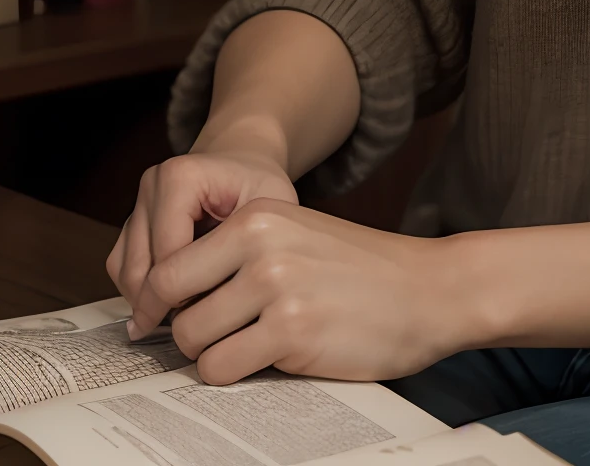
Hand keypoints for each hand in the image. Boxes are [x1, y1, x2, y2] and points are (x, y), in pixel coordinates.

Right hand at [108, 144, 299, 334]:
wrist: (241, 159)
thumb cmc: (257, 184)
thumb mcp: (270, 207)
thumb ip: (247, 247)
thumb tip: (219, 307)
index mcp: (181, 177)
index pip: (169, 256)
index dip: (188, 293)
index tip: (212, 313)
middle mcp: (151, 186)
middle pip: (141, 268)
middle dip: (164, 304)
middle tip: (195, 329)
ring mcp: (136, 203)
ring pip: (124, 272)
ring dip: (148, 302)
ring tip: (183, 319)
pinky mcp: (130, 222)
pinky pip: (120, 268)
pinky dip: (139, 292)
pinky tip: (170, 303)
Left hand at [136, 199, 475, 384]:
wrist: (429, 289)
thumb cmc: (361, 270)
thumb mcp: (296, 236)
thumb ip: (239, 254)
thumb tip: (169, 296)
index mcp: (258, 214)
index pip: (170, 263)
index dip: (159, 300)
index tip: (163, 321)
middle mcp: (261, 244)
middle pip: (172, 302)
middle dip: (182, 328)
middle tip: (208, 339)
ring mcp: (276, 287)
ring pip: (193, 340)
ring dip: (210, 354)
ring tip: (247, 347)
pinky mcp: (293, 332)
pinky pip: (224, 369)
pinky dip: (235, 374)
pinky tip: (269, 360)